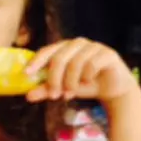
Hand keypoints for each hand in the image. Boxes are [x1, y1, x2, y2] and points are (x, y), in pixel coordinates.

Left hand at [24, 38, 138, 103]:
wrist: (113, 89)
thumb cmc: (86, 84)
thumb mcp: (64, 88)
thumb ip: (47, 89)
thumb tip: (28, 96)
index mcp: (65, 47)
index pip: (47, 51)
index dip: (36, 61)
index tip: (27, 74)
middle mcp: (78, 44)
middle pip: (59, 58)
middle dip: (54, 79)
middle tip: (53, 96)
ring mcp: (94, 47)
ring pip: (75, 63)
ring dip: (70, 82)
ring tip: (69, 95)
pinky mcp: (107, 53)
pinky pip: (92, 64)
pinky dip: (87, 77)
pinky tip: (87, 83)